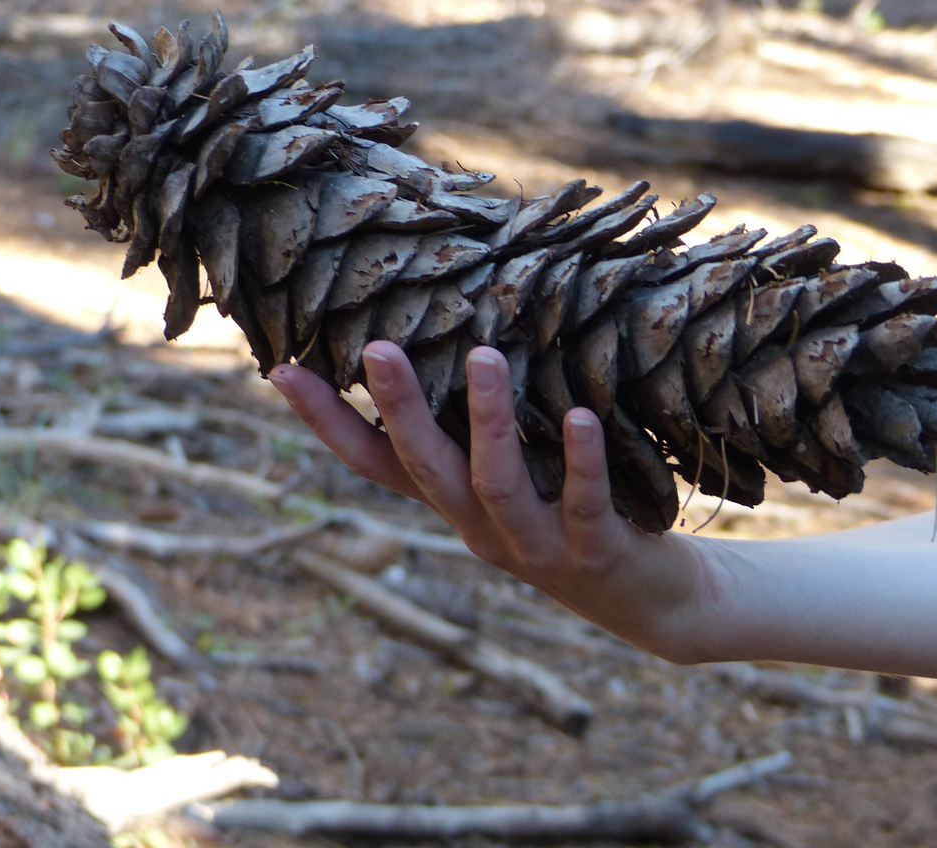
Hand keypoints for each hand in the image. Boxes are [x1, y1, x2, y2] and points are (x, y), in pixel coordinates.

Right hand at [268, 341, 724, 661]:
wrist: (657, 603)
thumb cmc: (580, 515)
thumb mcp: (521, 474)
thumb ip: (486, 426)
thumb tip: (463, 332)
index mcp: (456, 504)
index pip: (376, 463)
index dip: (327, 423)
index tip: (279, 370)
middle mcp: (481, 528)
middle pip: (424, 468)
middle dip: (399, 409)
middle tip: (376, 347)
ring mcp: (535, 546)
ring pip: (495, 484)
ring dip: (487, 422)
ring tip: (483, 356)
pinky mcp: (595, 554)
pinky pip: (582, 503)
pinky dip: (579, 460)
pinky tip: (584, 414)